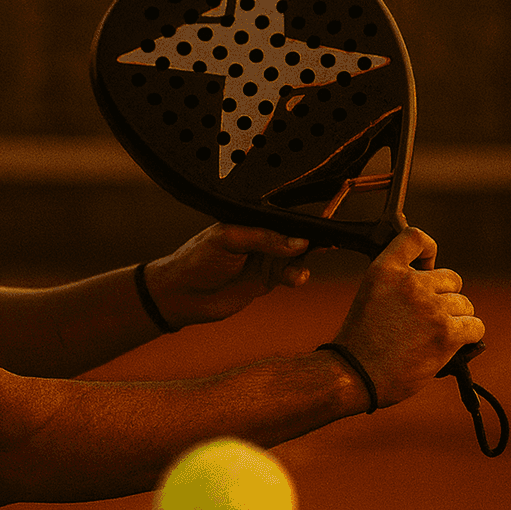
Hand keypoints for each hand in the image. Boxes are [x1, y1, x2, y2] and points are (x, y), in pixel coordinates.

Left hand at [143, 223, 311, 328]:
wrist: (182, 294)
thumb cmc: (196, 259)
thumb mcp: (227, 239)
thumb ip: (263, 238)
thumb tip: (297, 241)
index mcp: (249, 220)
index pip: (280, 215)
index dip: (300, 218)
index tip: (323, 219)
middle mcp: (260, 238)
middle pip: (294, 235)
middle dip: (312, 238)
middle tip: (328, 240)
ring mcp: (264, 259)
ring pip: (296, 257)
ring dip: (305, 260)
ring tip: (302, 267)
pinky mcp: (265, 281)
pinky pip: (289, 275)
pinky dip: (298, 276)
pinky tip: (299, 277)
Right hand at [330, 228, 483, 407]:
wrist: (355, 374)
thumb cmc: (361, 343)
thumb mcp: (371, 297)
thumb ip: (398, 285)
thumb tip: (433, 287)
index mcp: (384, 270)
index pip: (416, 237)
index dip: (429, 251)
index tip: (427, 267)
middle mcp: (409, 283)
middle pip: (451, 279)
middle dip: (445, 297)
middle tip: (428, 319)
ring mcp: (430, 307)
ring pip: (465, 305)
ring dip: (456, 319)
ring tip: (435, 336)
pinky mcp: (446, 333)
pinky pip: (475, 327)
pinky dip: (468, 337)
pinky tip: (453, 346)